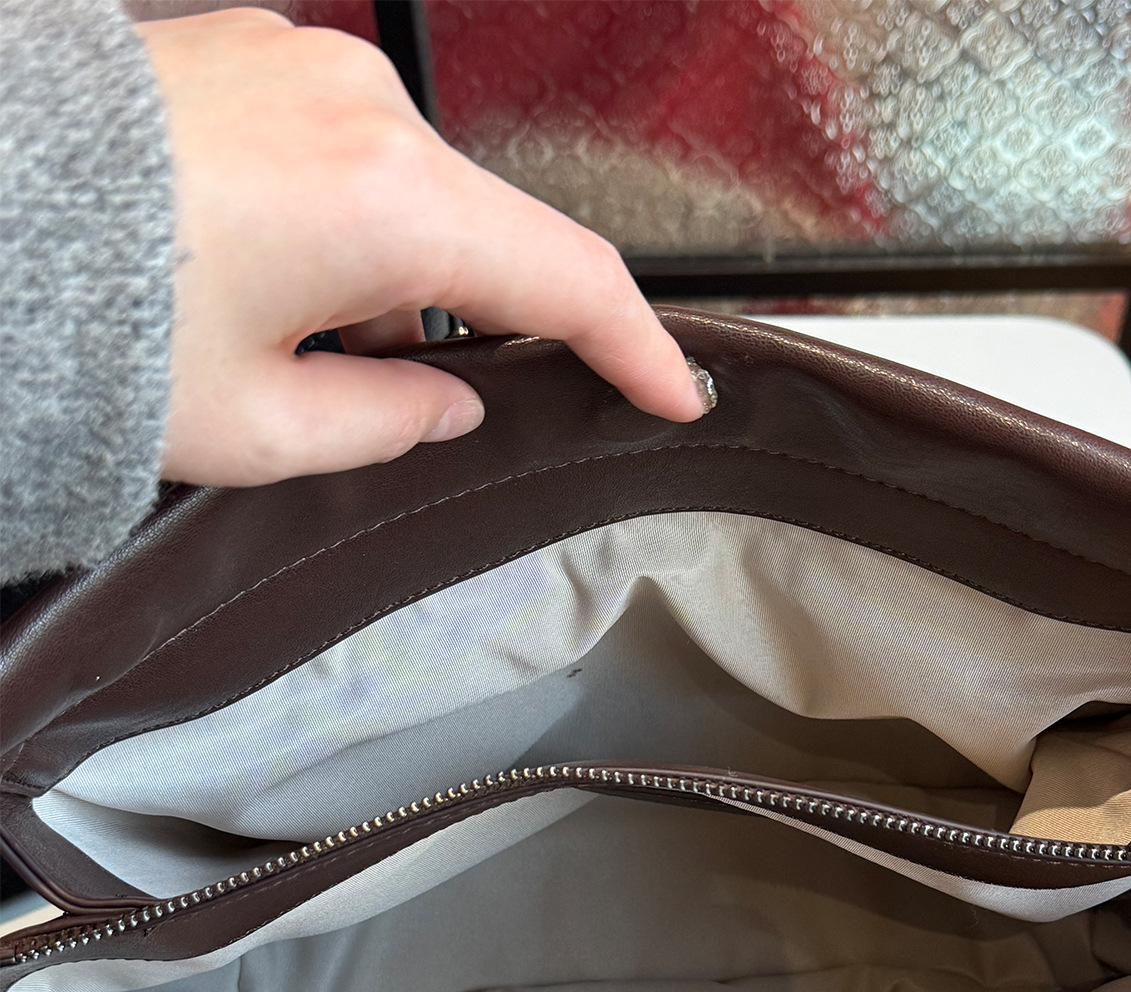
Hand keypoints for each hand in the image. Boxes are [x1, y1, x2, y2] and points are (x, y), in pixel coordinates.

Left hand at [138, 7, 708, 486]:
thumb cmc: (83, 316)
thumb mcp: (253, 426)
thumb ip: (385, 425)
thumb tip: (445, 405)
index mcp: (384, 202)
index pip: (565, 279)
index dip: (633, 348)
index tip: (670, 389)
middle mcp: (361, 107)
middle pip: (480, 233)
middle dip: (455, 322)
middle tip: (370, 393)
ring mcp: (305, 64)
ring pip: (406, 192)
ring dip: (379, 276)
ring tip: (267, 336)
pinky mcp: (253, 50)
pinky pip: (340, 148)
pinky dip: (331, 223)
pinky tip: (251, 274)